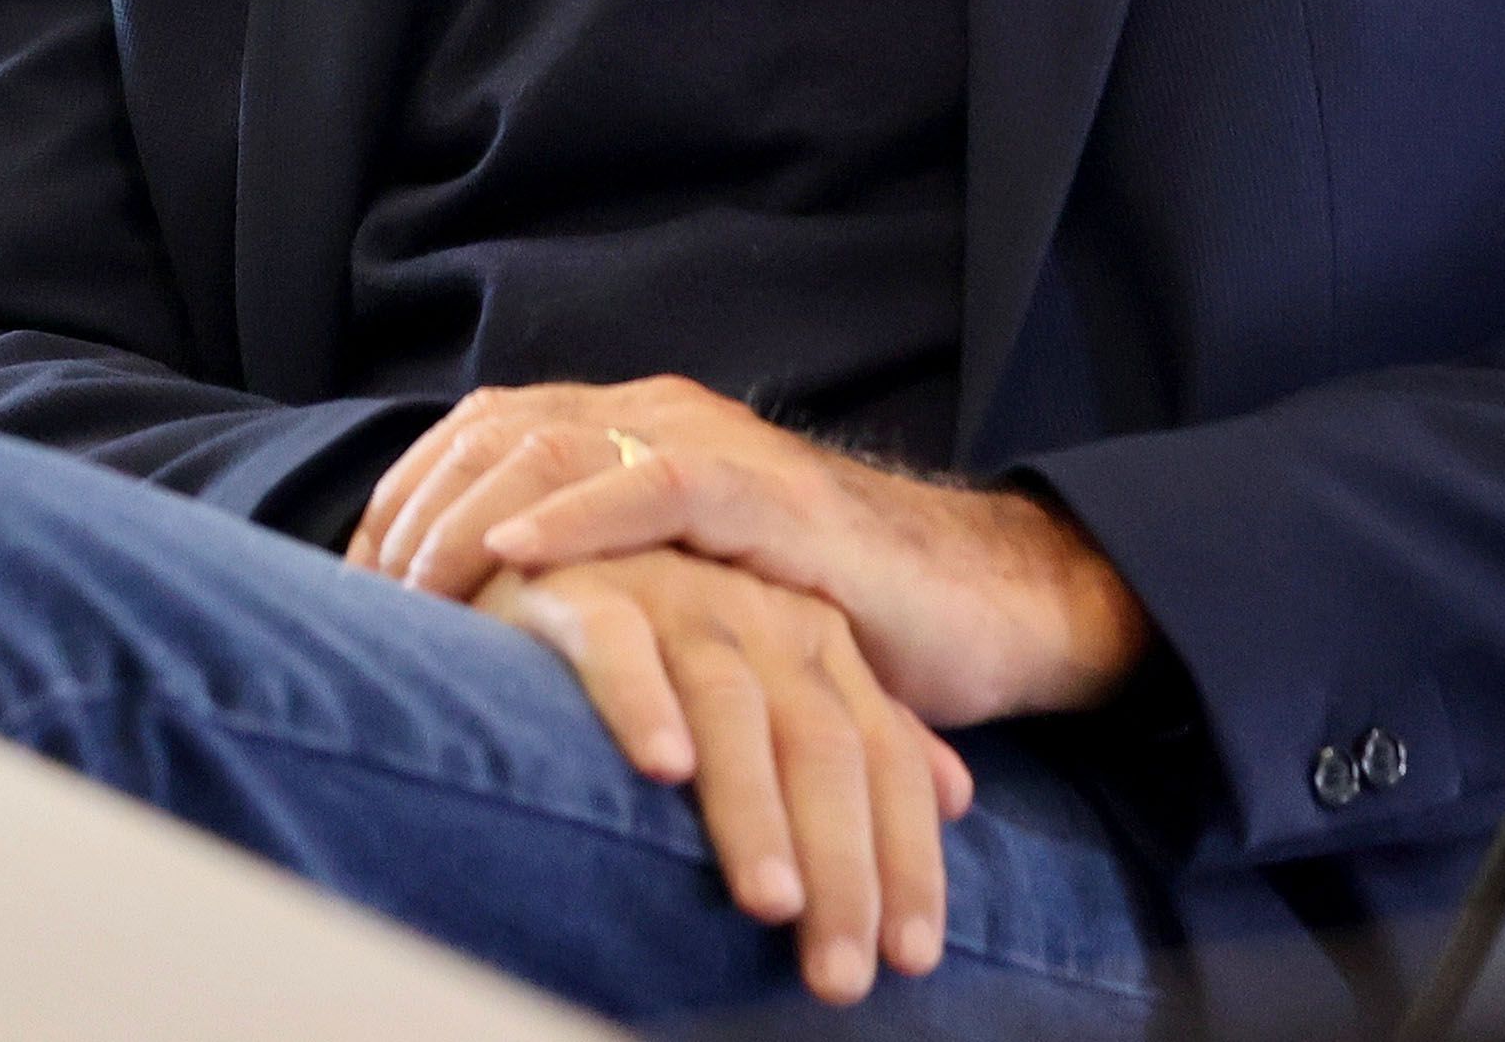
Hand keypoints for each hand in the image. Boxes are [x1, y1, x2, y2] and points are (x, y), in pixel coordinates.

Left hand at [353, 376, 1148, 723]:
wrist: (971, 606)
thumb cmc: (814, 613)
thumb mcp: (676, 591)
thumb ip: (592, 586)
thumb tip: (470, 644)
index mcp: (627, 432)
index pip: (479, 436)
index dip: (403, 500)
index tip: (350, 583)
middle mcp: (658, 418)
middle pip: (492, 433)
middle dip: (412, 514)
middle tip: (365, 601)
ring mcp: (714, 446)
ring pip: (552, 444)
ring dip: (466, 517)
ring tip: (409, 589)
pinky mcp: (772, 497)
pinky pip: (657, 486)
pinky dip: (575, 513)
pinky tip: (516, 549)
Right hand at [483, 546, 973, 1006]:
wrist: (547, 533)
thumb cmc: (666, 634)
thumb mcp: (780, 674)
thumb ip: (860, 729)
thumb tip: (957, 797)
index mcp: (814, 637)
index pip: (880, 757)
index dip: (904, 857)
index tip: (911, 959)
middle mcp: (757, 610)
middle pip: (819, 741)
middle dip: (840, 863)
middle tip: (841, 971)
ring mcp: (673, 591)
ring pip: (730, 702)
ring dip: (753, 806)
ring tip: (771, 900)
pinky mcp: (582, 583)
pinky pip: (617, 642)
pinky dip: (641, 701)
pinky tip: (663, 768)